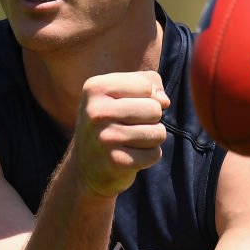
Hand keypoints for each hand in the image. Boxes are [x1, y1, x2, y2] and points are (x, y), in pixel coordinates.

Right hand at [72, 71, 168, 196]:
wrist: (85, 166)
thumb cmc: (110, 122)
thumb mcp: (120, 93)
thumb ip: (147, 83)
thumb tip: (164, 101)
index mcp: (96, 88)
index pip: (146, 85)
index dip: (147, 97)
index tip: (129, 107)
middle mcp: (97, 112)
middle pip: (155, 109)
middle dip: (151, 120)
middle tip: (130, 128)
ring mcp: (105, 138)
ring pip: (158, 132)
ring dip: (151, 139)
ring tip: (131, 142)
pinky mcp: (116, 162)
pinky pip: (154, 154)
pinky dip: (148, 157)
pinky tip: (130, 156)